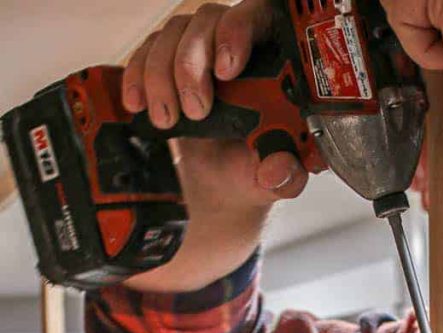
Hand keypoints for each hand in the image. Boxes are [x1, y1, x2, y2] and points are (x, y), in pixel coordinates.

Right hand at [122, 1, 307, 291]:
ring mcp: (200, 51)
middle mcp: (236, 46)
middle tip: (195, 110)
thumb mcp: (278, 180)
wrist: (225, 186)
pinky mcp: (169, 63)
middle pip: (209, 21)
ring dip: (162, 74)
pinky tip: (137, 104)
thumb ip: (286, 175)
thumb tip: (277, 171)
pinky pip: (147, 50)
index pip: (258, 19)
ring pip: (175, 33)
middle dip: (192, 64)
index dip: (237, 33)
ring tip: (167, 119)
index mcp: (274, 63)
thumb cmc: (257, 171)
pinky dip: (137, 75)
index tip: (225, 70)